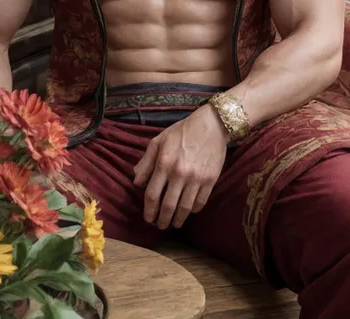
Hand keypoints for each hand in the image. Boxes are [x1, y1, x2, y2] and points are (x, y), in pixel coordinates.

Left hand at [133, 103, 228, 229]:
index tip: (148, 218)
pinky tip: (189, 211)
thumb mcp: (159, 140)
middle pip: (168, 206)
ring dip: (178, 220)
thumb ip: (146, 162)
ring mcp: (196, 178)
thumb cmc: (182, 131)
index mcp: (164, 163)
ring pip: (184, 208)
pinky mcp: (210, 180)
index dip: (148, 210)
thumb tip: (137, 182)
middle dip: (162, 220)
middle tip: (160, 226)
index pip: (152, 194)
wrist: (212, 125)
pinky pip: (200, 202)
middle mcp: (179, 173)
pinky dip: (194, 211)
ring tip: (174, 223)